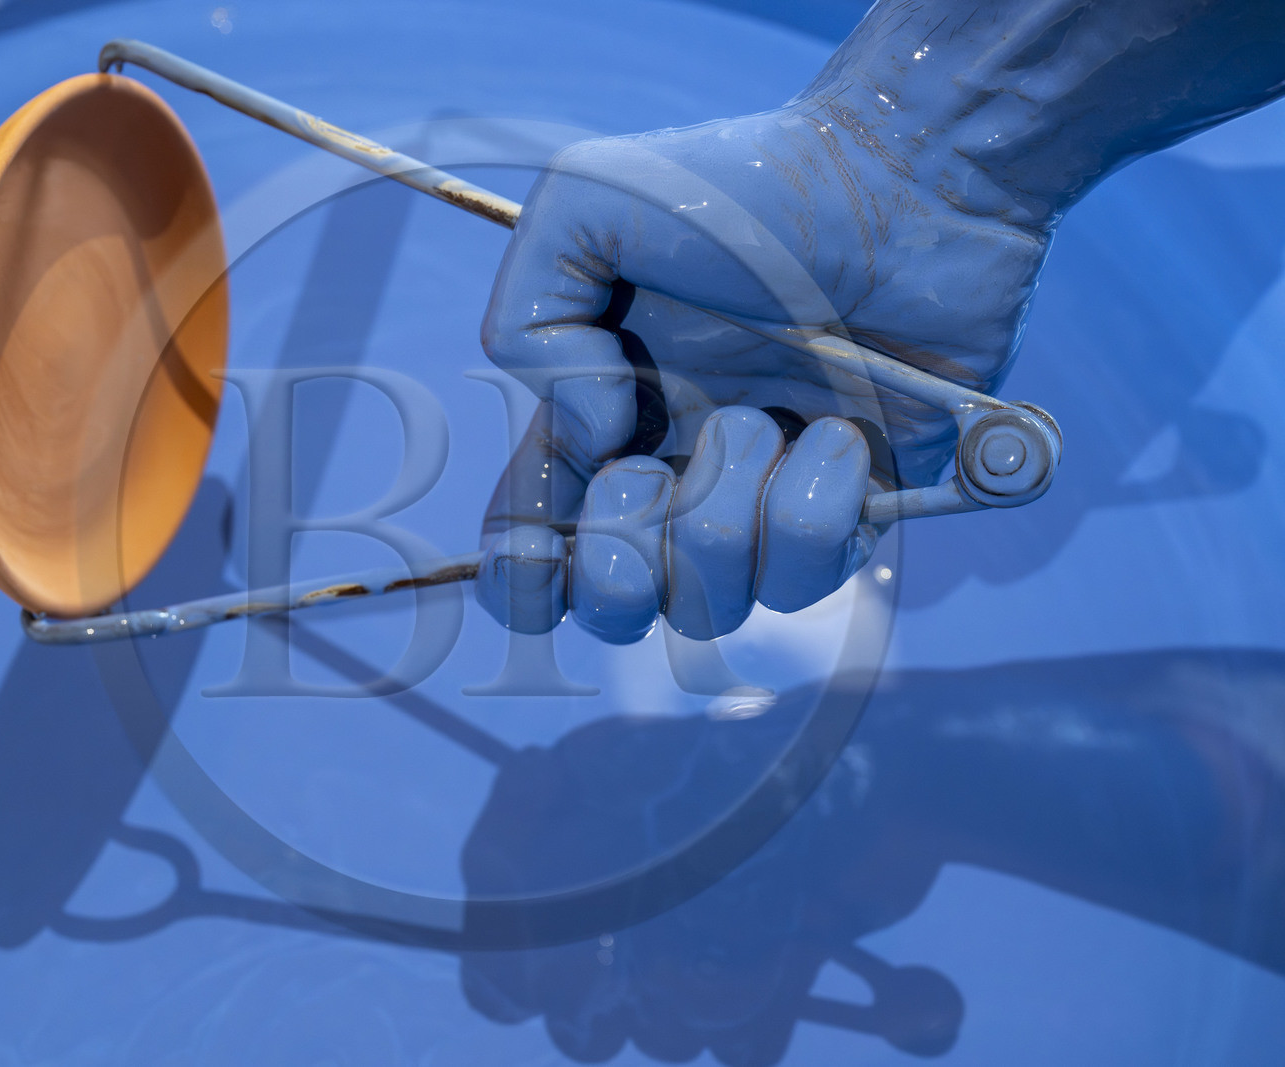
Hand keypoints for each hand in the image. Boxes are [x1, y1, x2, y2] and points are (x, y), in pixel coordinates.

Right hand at [475, 103, 1049, 641]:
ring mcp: (766, 500)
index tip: (544, 550)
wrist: (906, 179)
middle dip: (622, 563)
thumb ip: (527, 322)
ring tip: (763, 416)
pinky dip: (818, 504)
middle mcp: (678, 474)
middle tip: (648, 471)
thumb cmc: (746, 183)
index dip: (526, 580)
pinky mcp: (856, 511)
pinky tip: (839, 430)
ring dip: (726, 514)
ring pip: (714, 604)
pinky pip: (812, 576)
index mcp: (599, 417)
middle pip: (618, 608)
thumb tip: (593, 440)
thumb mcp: (586, 203)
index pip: (533, 547)